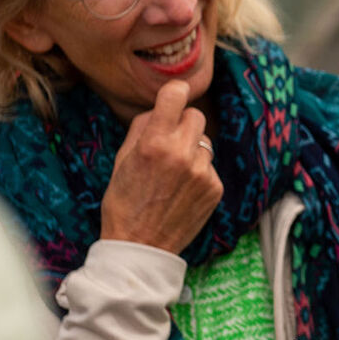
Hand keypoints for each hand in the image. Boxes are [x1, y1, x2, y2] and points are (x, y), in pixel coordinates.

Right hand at [99, 80, 221, 253]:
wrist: (141, 246)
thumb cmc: (124, 201)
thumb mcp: (122, 159)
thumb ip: (143, 127)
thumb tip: (161, 106)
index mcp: (154, 143)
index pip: (176, 94)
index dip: (174, 93)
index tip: (174, 96)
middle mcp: (182, 154)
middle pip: (196, 115)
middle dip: (182, 124)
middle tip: (168, 143)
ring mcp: (202, 172)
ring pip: (205, 142)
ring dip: (192, 150)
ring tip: (173, 174)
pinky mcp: (215, 188)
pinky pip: (210, 166)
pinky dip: (199, 173)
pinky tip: (182, 191)